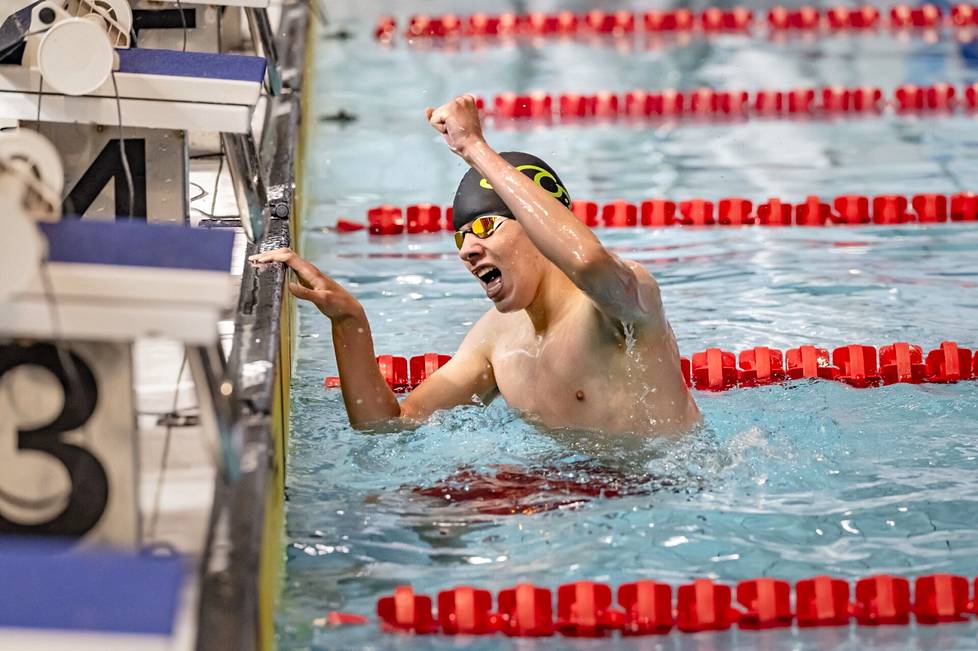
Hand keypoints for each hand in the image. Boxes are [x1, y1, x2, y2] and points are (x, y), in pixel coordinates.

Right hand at [248, 248, 362, 320]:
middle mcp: (308, 270)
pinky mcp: (306, 280)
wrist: (347, 308)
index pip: (288, 257)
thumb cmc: (337, 304)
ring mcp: (307, 274)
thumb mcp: (322, 300)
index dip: (273, 256)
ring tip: (257, 262)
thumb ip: (306, 293)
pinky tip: (271, 270)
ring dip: (272, 258)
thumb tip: (290, 286)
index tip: (259, 260)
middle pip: (286, 254)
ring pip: (287, 259)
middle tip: (253, 260)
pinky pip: (289, 267)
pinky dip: (278, 266)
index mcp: (310, 272)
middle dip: (269, 254)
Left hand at [425, 94, 485, 161]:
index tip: (462, 126)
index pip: (446, 109)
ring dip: (443, 126)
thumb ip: (440, 114)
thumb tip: (428, 109)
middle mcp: (462, 99)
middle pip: (440, 111)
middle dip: (445, 123)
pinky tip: (452, 130)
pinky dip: (440, 129)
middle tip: (458, 130)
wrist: (472, 146)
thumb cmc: (467, 139)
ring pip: (435, 115)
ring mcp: (455, 104)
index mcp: (467, 100)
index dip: (450, 121)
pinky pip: (433, 121)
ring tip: (456, 130)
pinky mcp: (448, 111)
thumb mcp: (453, 123)